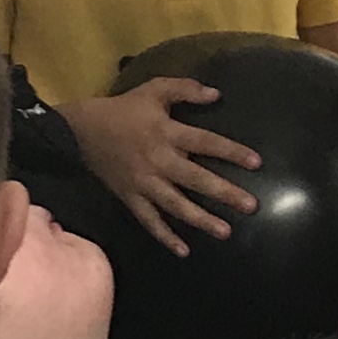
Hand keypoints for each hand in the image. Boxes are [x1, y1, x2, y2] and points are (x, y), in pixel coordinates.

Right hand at [60, 79, 258, 254]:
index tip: (256, 163)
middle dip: (224, 192)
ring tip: (225, 231)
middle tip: (251, 206)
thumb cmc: (124, 109)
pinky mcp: (130, 198)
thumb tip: (216, 95)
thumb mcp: (153, 89)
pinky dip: (165, 236)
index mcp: (166, 133)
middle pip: (195, 178)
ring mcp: (144, 183)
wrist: (81, 132)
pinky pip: (149, 220)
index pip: (205, 142)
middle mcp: (158, 160)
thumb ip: (185, 89)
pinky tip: (184, 250)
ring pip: (175, 205)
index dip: (231, 152)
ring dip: (200, 219)